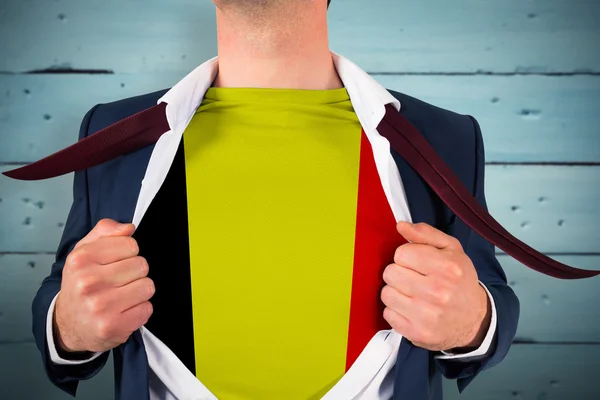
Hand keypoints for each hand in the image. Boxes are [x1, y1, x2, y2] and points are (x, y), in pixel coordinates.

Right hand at [54, 219, 154, 352]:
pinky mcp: (114, 326)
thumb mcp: (84, 252)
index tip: (116, 262)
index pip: (130, 244)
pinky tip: (123, 311)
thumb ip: (105, 232)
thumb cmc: (80, 284)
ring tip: (121, 296)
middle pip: (142, 265)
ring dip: (139, 291)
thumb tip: (129, 228)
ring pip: (148, 286)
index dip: (128, 253)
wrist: (68, 324)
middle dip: (135, 272)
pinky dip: (139, 309)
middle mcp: (88, 283)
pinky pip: (147, 308)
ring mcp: (101, 306)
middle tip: (118, 282)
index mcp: (81, 259)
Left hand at [380, 221, 490, 351]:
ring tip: (412, 294)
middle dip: (400, 273)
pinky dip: (396, 311)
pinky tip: (411, 309)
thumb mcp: (451, 250)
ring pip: (386, 293)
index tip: (417, 263)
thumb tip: (401, 226)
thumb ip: (425, 234)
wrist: (474, 321)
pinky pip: (387, 314)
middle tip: (414, 279)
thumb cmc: (460, 282)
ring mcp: (426, 315)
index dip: (407, 256)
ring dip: (396, 292)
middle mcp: (437, 291)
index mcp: (447, 267)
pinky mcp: (416, 332)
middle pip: (390, 272)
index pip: (402, 253)